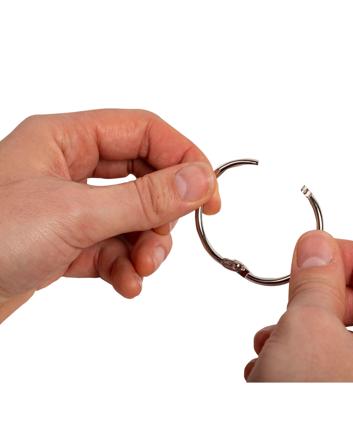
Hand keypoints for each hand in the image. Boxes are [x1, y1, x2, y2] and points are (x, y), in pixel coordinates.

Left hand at [0, 109, 219, 320]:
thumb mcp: (76, 214)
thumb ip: (144, 198)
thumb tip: (200, 180)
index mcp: (66, 140)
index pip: (145, 132)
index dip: (184, 158)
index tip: (209, 195)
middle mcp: (70, 168)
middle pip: (143, 177)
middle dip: (162, 214)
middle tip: (166, 240)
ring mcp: (69, 207)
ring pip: (132, 217)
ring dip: (146, 246)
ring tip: (141, 270)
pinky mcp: (67, 242)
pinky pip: (114, 247)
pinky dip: (126, 267)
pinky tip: (125, 285)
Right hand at [245, 231, 352, 380]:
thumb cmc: (311, 422)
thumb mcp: (306, 330)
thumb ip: (315, 278)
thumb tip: (317, 246)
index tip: (321, 253)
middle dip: (327, 299)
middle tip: (295, 297)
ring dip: (310, 331)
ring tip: (272, 339)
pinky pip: (345, 373)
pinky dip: (311, 361)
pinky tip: (275, 369)